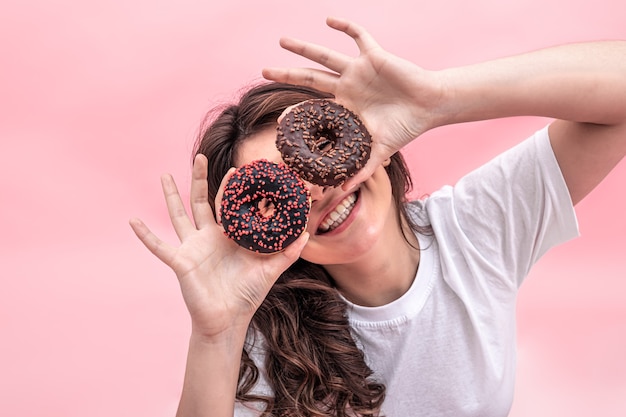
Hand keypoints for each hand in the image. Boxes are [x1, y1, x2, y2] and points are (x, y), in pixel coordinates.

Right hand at [130, 154, 307, 338]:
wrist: (228, 320)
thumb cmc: (246, 295)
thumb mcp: (270, 270)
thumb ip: (287, 252)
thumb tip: (306, 235)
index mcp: (228, 236)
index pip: (228, 205)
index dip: (231, 187)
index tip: (239, 168)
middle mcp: (207, 237)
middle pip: (200, 201)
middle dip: (199, 179)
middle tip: (199, 156)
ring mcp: (192, 248)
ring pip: (178, 216)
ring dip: (170, 196)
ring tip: (163, 175)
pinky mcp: (180, 262)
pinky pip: (159, 246)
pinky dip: (145, 235)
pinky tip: (132, 220)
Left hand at [263, 17, 446, 188]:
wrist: (430, 107)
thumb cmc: (405, 128)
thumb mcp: (380, 150)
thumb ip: (362, 169)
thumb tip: (343, 189)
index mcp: (345, 109)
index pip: (314, 109)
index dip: (297, 113)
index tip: (279, 119)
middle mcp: (347, 87)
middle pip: (309, 78)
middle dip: (287, 74)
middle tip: (263, 71)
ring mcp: (358, 71)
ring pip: (325, 55)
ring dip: (304, 48)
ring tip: (281, 40)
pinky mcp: (374, 56)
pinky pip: (359, 37)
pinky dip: (345, 27)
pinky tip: (329, 20)